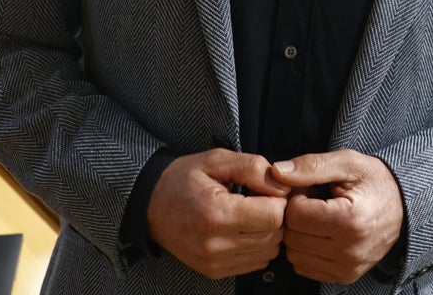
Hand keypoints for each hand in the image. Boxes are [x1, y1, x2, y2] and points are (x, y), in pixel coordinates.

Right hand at [146, 149, 289, 279]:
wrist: (150, 204)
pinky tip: (242, 229)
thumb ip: (252, 167)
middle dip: (275, 216)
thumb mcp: (216, 160)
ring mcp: (214, 262)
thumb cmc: (183, 179)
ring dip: (267, 233)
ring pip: (267, 253)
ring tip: (250, 214)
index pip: (273, 216)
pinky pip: (254, 263)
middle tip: (260, 199)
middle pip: (274, 236)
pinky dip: (256, 246)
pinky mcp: (214, 271)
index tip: (267, 189)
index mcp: (216, 214)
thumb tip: (282, 184)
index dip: (278, 199)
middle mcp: (215, 244)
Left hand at [272, 150, 404, 283]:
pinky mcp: (346, 276)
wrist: (405, 207)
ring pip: (295, 254)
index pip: (295, 214)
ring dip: (299, 234)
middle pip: (293, 236)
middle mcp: (349, 250)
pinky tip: (321, 233)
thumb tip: (276, 171)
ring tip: (318, 217)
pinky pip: (305, 268)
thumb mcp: (347, 163)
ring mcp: (348, 267)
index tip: (311, 189)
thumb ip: (311, 166)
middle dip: (296, 215)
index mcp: (350, 220)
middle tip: (313, 202)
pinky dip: (306, 250)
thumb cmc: (375, 182)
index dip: (297, 196)